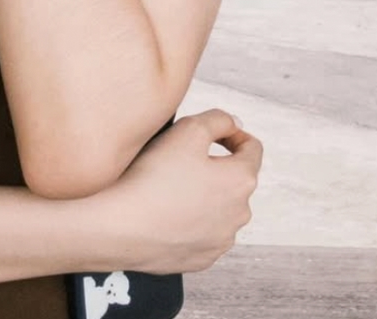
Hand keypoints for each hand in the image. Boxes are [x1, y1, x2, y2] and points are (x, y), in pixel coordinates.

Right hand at [76, 109, 262, 274]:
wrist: (124, 228)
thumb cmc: (156, 176)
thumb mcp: (188, 129)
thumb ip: (219, 119)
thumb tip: (235, 124)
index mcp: (242, 180)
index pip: (252, 148)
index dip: (232, 133)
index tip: (211, 132)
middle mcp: (240, 214)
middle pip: (235, 179)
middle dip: (215, 165)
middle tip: (181, 157)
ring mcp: (222, 240)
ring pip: (220, 207)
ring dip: (204, 193)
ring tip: (170, 185)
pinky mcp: (202, 258)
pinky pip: (203, 231)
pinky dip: (191, 219)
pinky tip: (166, 211)